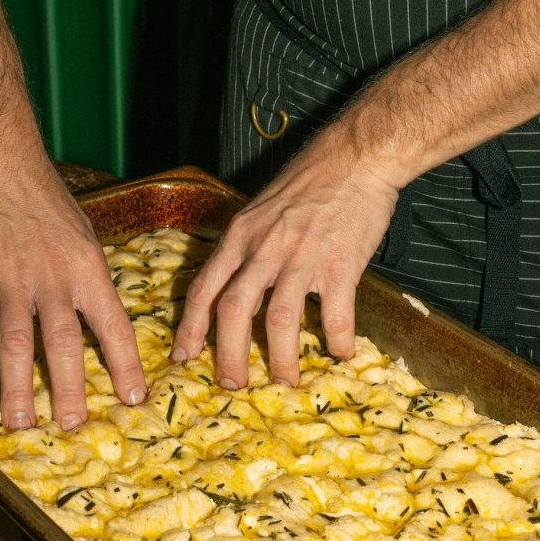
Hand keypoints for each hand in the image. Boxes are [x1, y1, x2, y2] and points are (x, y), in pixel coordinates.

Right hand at [0, 151, 146, 430]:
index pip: (115, 326)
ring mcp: (11, 278)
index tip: (134, 397)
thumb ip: (89, 281)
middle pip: (64, 344)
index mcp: (89, 270)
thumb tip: (99, 321)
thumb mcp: (84, 236)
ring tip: (21, 423)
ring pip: (15, 343)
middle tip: (73, 425)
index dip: (126, 365)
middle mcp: (54, 278)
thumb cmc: (45, 197)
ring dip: (17, 387)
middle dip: (70, 389)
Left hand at [171, 122, 398, 387]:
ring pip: (280, 320)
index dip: (191, 327)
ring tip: (285, 381)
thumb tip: (235, 284)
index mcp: (240, 236)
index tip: (184, 354)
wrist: (356, 157)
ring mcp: (303, 258)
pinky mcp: (341, 265)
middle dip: (228, 354)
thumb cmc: (309, 181)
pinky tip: (341, 353)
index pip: (205, 288)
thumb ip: (246, 246)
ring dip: (280, 358)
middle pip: (234, 311)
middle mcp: (264, 249)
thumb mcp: (261, 209)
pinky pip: (336, 315)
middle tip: (232, 384)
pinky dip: (338, 341)